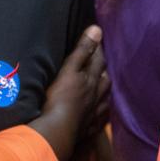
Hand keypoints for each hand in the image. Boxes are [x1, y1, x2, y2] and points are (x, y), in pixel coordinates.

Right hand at [28, 26, 107, 160]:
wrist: (55, 131)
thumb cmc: (58, 98)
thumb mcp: (68, 70)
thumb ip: (82, 51)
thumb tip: (97, 29)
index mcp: (91, 80)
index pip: (97, 60)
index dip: (97, 49)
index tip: (97, 38)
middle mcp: (96, 95)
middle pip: (104, 80)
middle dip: (103, 70)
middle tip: (100, 62)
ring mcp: (93, 113)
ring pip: (104, 99)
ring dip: (104, 91)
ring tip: (103, 85)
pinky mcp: (88, 128)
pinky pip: (99, 120)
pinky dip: (101, 114)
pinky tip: (100, 113)